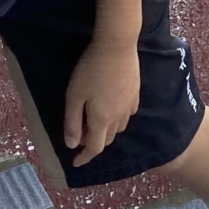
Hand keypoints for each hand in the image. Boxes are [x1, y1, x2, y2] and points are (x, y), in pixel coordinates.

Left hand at [62, 42, 140, 165]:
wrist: (117, 46)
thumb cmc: (90, 70)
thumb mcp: (74, 96)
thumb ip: (72, 122)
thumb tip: (72, 145)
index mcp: (101, 120)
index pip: (94, 148)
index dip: (84, 158)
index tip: (75, 162)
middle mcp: (118, 118)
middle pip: (106, 140)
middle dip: (92, 143)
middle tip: (79, 134)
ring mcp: (129, 106)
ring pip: (118, 129)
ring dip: (105, 131)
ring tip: (93, 120)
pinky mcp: (136, 95)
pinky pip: (127, 115)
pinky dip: (116, 119)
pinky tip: (111, 108)